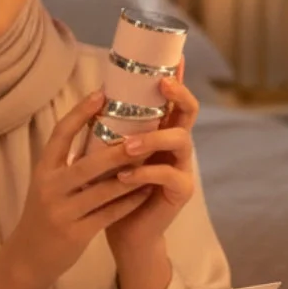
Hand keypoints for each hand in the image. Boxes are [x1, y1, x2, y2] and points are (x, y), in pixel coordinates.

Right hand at [0, 91, 154, 288]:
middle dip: (119, 150)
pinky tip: (148, 190)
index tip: (101, 94)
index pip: (60, 134)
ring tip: (154, 161)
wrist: (28, 259)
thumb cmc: (45, 214)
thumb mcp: (48, 184)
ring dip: (132, 176)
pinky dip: (130, 202)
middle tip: (144, 134)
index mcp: (43, 170)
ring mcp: (63, 212)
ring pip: (104, 190)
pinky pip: (110, 214)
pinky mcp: (76, 233)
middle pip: (89, 163)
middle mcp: (51, 188)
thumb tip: (99, 129)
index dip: (80, 113)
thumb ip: (69, 162)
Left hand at [106, 72, 199, 288]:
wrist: (123, 231)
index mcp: (161, 132)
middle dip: (178, 95)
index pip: (173, 99)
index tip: (175, 57)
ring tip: (126, 146)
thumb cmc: (114, 190)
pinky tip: (124, 177)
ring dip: (153, 139)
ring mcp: (182, 167)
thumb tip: (97, 94)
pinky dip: (145, 174)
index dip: (177, 77)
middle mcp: (177, 146)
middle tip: (162, 85)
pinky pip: (168, 175)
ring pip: (181, 141)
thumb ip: (113, 129)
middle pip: (189, 112)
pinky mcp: (180, 191)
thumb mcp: (110, 154)